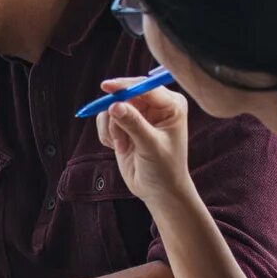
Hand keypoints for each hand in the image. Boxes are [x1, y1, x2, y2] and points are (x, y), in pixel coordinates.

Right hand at [95, 81, 194, 206]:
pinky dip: (107, 134)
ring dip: (112, 127)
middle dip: (116, 113)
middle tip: (116, 133)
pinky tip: (118, 147)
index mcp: (170, 105)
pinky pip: (105, 120)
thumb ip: (133, 124)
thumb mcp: (150, 146)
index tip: (107, 87)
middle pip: (125, 94)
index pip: (145, 87)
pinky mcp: (124, 125)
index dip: (125, 86)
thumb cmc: (164, 169)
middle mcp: (154, 106)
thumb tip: (114, 105)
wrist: (159, 191)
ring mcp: (138, 115)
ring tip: (123, 145)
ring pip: (111, 108)